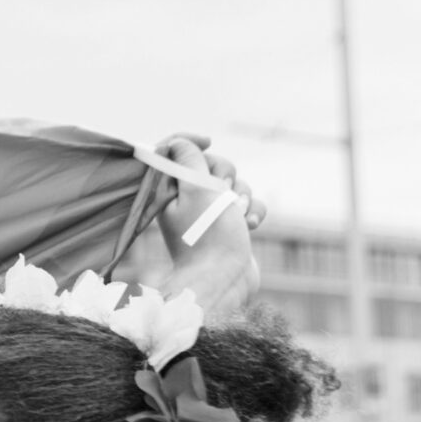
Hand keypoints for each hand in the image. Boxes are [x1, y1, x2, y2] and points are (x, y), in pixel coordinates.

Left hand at [112, 132, 264, 318]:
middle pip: (210, 164)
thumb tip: (180, 142)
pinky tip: (250, 226)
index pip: (172, 150)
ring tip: (238, 215)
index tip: (208, 141)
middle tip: (223, 190)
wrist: (224, 281)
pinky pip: (248, 205)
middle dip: (224, 173)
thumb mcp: (195, 189)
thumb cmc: (208, 236)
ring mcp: (209, 214)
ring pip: (233, 184)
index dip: (190, 140)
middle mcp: (185, 200)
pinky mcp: (229, 226)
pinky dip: (253, 212)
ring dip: (242, 195)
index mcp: (167, 189)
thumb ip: (187, 159)